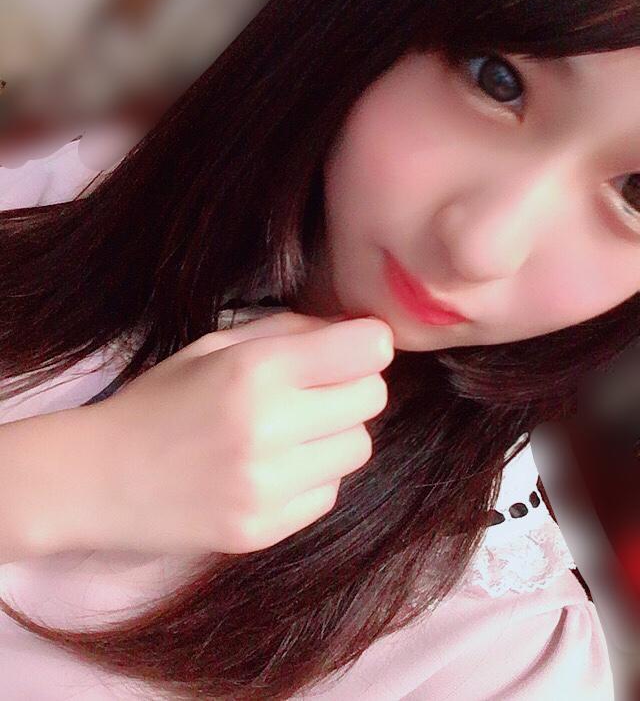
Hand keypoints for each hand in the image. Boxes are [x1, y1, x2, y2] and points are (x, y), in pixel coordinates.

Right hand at [81, 311, 393, 554]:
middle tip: (315, 389)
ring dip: (336, 434)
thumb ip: (290, 331)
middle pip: (372, 398)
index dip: (366, 343)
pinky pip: (330, 493)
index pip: (366, 350)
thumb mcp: (216, 344)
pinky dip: (314, 476)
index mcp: (255, 370)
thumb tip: (356, 334)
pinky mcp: (265, 531)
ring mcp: (269, 487)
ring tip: (293, 432)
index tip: (352, 347)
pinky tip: (274, 469)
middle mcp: (269, 428)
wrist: (100, 478)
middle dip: (352, 386)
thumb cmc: (159, 399)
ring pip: (358, 448)